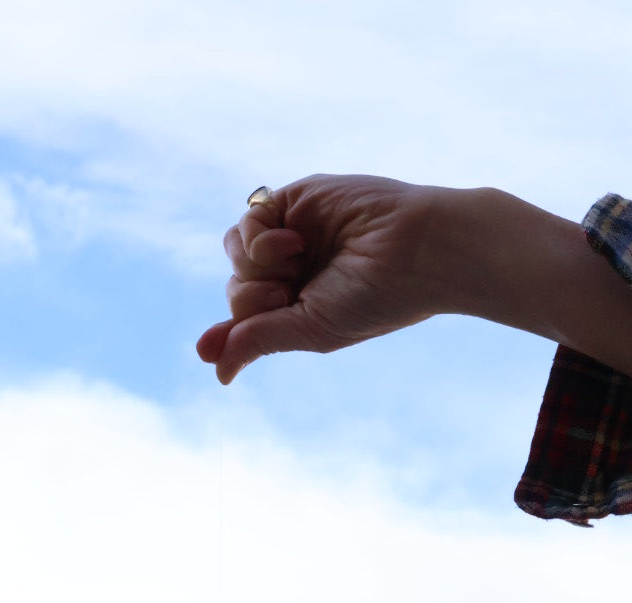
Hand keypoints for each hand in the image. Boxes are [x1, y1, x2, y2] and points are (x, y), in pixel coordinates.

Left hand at [196, 175, 445, 384]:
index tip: (230, 339)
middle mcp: (295, 272)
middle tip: (288, 293)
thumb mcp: (308, 329)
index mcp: (301, 308)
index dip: (232, 329)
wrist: (417, 248)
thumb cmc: (373, 299)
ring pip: (235, 250)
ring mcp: (293, 235)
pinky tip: (292, 242)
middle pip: (236, 286)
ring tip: (292, 266)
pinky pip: (248, 220)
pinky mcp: (294, 201)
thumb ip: (256, 340)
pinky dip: (259, 238)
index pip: (245, 318)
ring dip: (251, 267)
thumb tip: (215, 373)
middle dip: (252, 296)